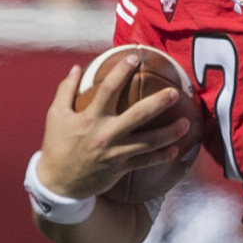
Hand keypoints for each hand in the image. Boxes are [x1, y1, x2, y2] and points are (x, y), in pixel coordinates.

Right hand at [37, 54, 193, 200]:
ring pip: (149, 142)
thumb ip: (66, 90)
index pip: (108, 89)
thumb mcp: (56, 115)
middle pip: (138, 115)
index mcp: (90, 118)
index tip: (134, 58)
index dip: (121, 72)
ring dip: (169, 133)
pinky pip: (146, 162)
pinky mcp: (121, 168)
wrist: (59, 183)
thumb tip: (77, 67)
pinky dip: (161, 157)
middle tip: (175, 93)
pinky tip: (175, 150)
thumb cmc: (57, 146)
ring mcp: (116, 153)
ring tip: (187, 123)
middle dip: (158, 103)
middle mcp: (106, 134)